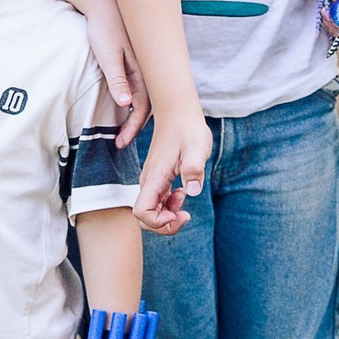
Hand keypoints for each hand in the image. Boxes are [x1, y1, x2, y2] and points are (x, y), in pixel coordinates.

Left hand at [81, 0, 152, 144]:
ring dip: (133, 114)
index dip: (132, 127)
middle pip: (146, 105)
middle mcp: (144, 70)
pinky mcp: (132, 61)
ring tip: (121, 130)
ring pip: (142, 96)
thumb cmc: (103, 29)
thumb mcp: (108, 56)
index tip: (121, 142)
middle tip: (121, 142)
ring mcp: (139, 65)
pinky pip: (136, 86)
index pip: (142, 107)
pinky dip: (132, 101)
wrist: (101, 4)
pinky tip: (123, 106)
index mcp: (141, 71)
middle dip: (134, 125)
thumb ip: (117, 80)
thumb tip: (126, 105)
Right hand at [134, 110, 207, 234]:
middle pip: (144, 218)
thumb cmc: (188, 128)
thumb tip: (192, 191)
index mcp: (154, 177)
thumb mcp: (197, 147)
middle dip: (165, 225)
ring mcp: (152, 181)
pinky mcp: (157, 179)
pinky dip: (170, 206)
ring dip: (169, 215)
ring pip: (151, 212)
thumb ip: (193, 169)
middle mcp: (148, 182)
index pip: (142, 212)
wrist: (178, 112)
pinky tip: (183, 191)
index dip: (159, 221)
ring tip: (185, 195)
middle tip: (186, 214)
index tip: (180, 213)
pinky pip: (158, 202)